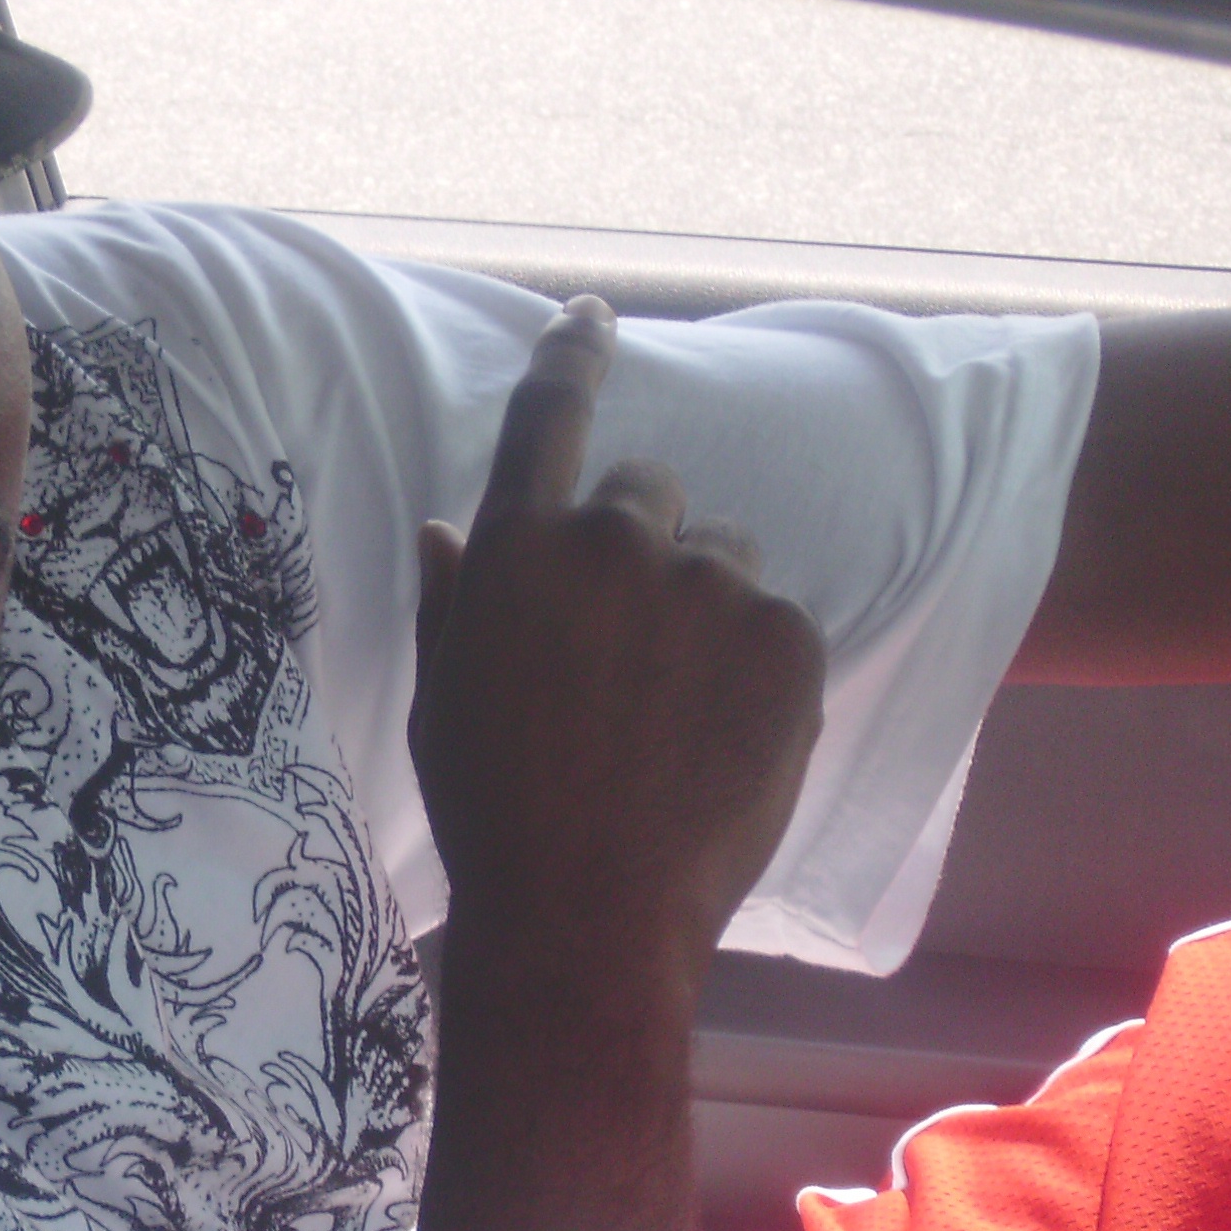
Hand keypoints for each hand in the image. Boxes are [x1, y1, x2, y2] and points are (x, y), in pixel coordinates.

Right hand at [413, 296, 825, 980]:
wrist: (589, 912)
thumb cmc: (494, 813)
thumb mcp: (444, 702)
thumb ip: (454, 603)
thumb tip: (451, 533)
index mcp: (516, 551)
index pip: (549, 418)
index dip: (571, 355)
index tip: (593, 318)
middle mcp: (613, 542)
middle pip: (652, 492)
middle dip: (645, 546)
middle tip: (633, 648)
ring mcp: (707, 584)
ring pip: (727, 558)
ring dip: (708, 607)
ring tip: (678, 712)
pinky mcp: (786, 637)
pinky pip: (778, 625)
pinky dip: (759, 671)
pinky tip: (718, 743)